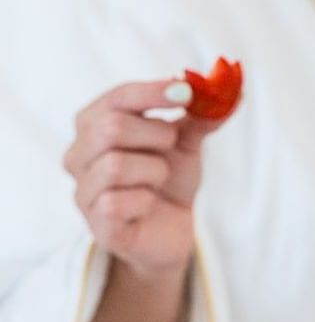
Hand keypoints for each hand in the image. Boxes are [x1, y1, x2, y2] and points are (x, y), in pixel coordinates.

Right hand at [64, 80, 226, 277]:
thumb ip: (200, 117)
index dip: (152, 92)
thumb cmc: (169, 182)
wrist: (172, 232)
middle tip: (172, 146)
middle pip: (111, 128)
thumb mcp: (186, 145)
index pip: (118, 97)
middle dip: (155, 135)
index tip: (186, 92)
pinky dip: (145, 201)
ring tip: (159, 179)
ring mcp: (83, 192)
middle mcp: (78, 155)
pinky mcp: (97, 226)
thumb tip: (230, 88)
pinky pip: (117, 203)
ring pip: (115, 166)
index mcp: (93, 123)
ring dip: (154, 171)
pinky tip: (149, 205)